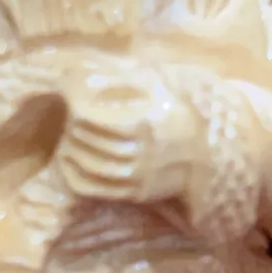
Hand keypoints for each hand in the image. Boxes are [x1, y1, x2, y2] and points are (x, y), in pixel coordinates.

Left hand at [58, 63, 199, 204]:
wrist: (204, 155)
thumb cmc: (176, 114)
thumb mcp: (158, 89)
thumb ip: (125, 80)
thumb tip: (87, 78)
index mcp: (149, 126)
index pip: (105, 122)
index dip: (84, 114)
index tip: (74, 106)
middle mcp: (145, 154)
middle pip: (98, 145)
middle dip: (78, 133)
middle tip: (69, 122)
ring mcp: (140, 177)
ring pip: (96, 168)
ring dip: (75, 154)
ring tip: (67, 141)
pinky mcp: (136, 194)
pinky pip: (98, 190)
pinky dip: (77, 178)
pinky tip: (68, 165)